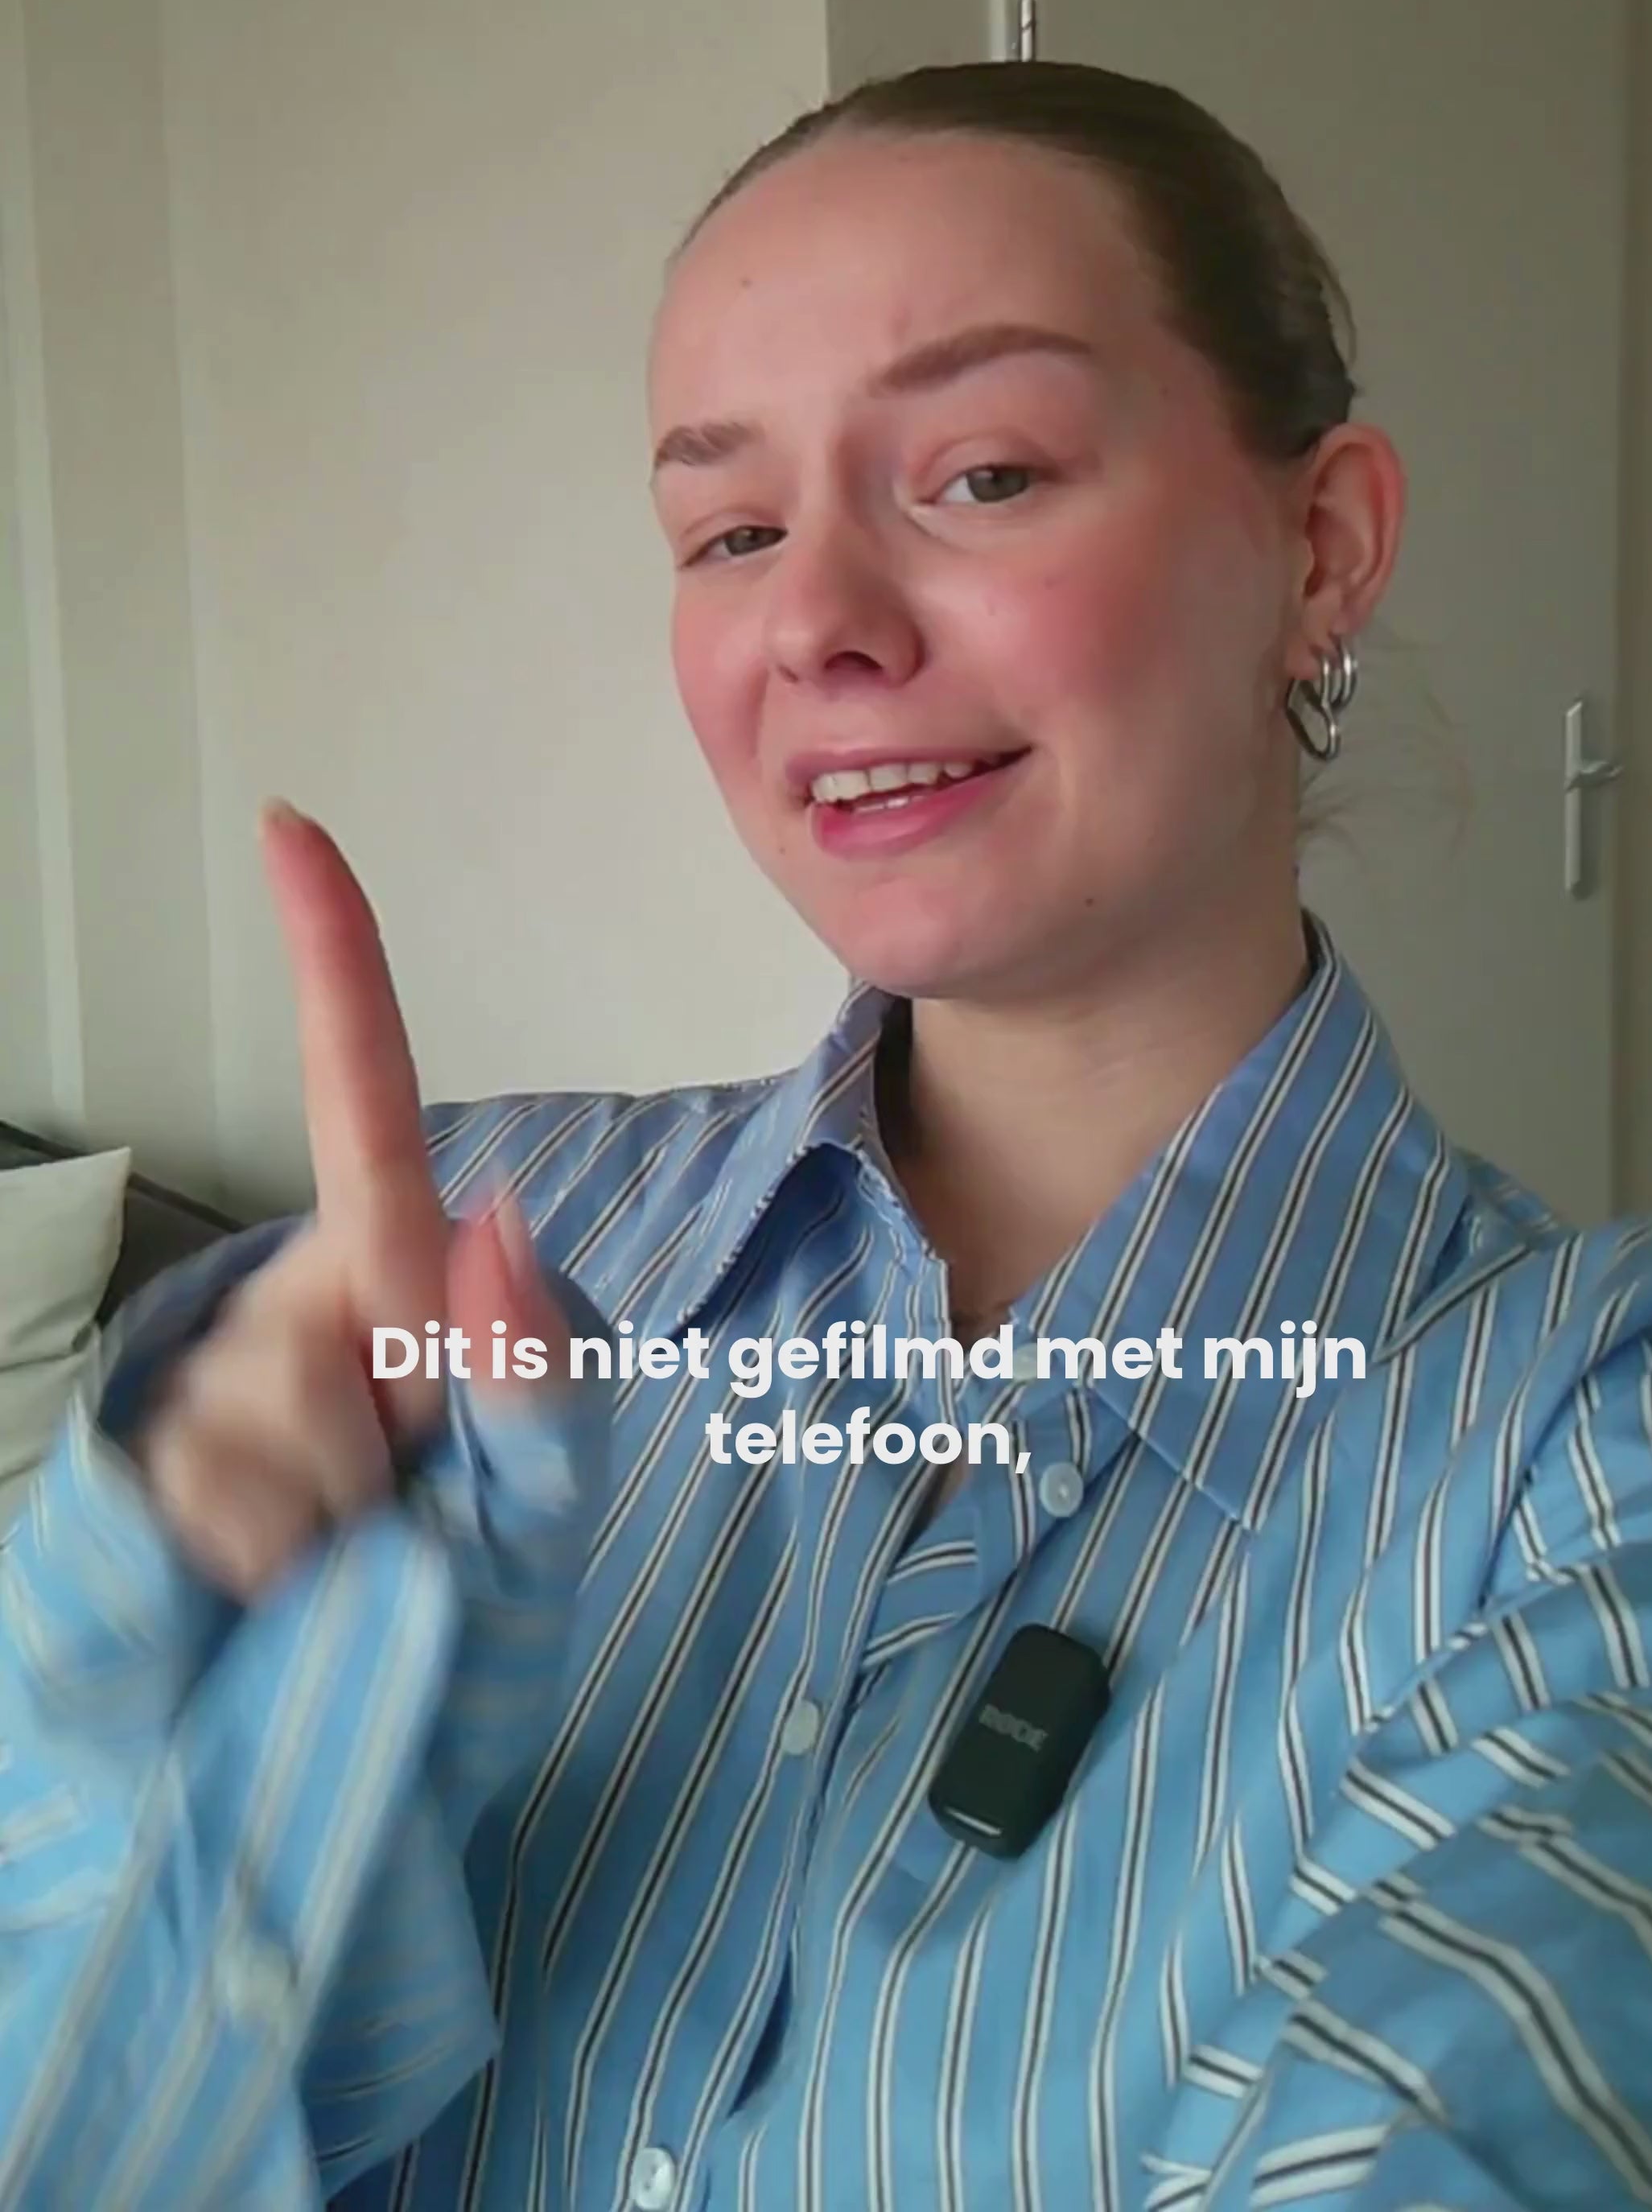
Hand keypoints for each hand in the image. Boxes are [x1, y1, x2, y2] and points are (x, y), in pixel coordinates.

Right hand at [131, 804, 566, 1598]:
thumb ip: (533, 1395)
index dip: (330, 965)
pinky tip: (251, 1611)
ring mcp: (206, 1399)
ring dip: (330, 1521)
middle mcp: (293, 1323)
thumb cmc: (412, 1667)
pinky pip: (219, 1493)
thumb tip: (494, 1228)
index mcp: (393, 1301)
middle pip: (355, 1291)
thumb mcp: (522, 1540)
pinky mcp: (130, 1483)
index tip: (295, 830)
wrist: (282, 1809)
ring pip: (286, 1401)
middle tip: (396, 1537)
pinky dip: (258, 1572)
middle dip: (402, 1429)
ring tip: (325, 1589)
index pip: (361, 1108)